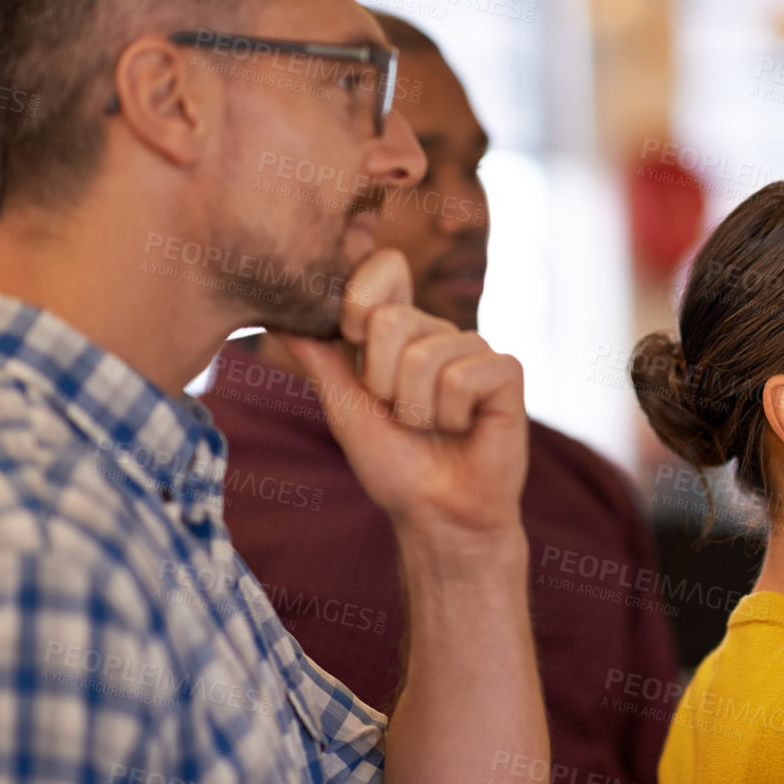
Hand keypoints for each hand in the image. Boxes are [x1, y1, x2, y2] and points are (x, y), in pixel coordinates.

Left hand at [273, 249, 527, 541]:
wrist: (438, 514)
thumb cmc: (395, 465)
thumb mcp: (344, 408)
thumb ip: (320, 359)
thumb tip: (277, 316)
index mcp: (400, 332)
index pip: (384, 269)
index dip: (362, 297)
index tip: (355, 341)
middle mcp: (438, 332)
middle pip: (392, 320)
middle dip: (383, 383)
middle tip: (403, 414)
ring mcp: (475, 349)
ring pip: (425, 357)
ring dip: (418, 410)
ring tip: (433, 428)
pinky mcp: (506, 372)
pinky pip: (462, 377)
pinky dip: (451, 416)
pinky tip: (465, 428)